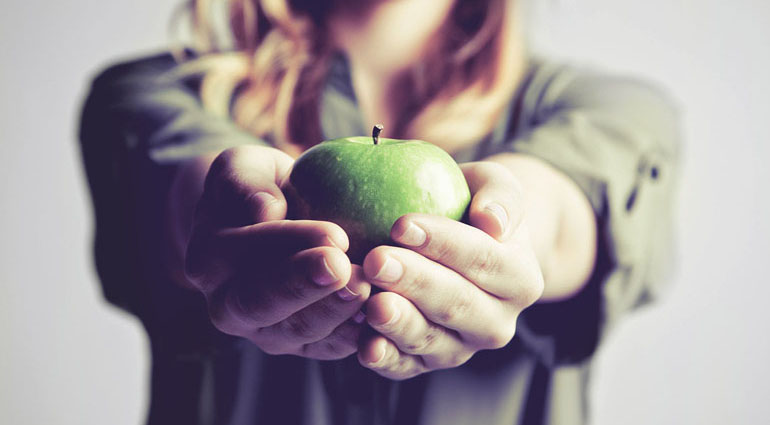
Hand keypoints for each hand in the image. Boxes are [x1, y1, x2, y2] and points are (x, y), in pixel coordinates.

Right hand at [185, 145, 370, 359]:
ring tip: (370, 288)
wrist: (274, 223)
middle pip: (262, 304)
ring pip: (297, 332)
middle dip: (305, 288)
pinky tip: (379, 315)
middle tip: (346, 269)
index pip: (241, 253)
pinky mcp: (302, 346)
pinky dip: (354, 337)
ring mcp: (265, 332)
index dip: (287, 244)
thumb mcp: (242, 167)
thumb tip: (263, 210)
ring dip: (335, 313)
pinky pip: (327, 348)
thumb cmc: (260, 186)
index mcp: (208, 261)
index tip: (334, 234)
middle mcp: (228, 306)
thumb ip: (243, 182)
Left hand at [358, 161, 543, 378]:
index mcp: (521, 280)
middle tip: (376, 260)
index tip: (401, 224)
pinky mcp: (428, 363)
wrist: (460, 247)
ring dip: (399, 323)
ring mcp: (463, 348)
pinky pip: (407, 367)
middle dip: (415, 282)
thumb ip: (502, 196)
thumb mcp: (495, 185)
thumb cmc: (472, 206)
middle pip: (456, 304)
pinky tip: (364, 346)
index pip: (483, 260)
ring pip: (431, 340)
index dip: (443, 243)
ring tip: (371, 303)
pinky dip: (386, 360)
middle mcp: (498, 322)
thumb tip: (492, 221)